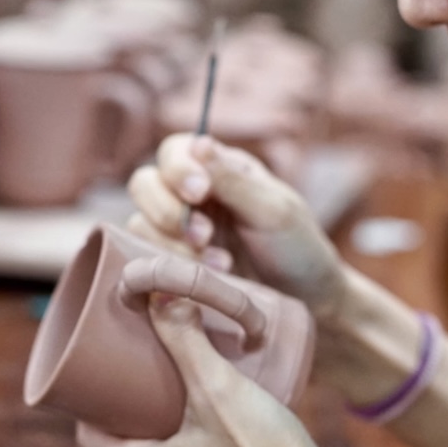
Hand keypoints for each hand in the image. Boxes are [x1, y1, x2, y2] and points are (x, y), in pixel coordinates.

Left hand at [83, 293, 347, 446]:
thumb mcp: (219, 388)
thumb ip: (186, 339)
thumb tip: (158, 294)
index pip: (90, 433)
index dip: (94, 396)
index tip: (108, 363)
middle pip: (126, 444)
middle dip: (135, 404)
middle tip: (152, 364)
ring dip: (167, 425)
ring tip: (189, 386)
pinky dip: (194, 446)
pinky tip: (222, 423)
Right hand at [125, 134, 345, 319]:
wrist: (306, 303)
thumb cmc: (297, 249)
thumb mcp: (273, 210)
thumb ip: (232, 181)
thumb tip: (199, 143)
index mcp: (219, 168)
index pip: (176, 151)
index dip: (178, 168)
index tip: (200, 193)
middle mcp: (192, 195)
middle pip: (145, 184)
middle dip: (168, 211)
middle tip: (205, 236)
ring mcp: (179, 231)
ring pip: (140, 223)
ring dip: (173, 245)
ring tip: (220, 264)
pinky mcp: (173, 265)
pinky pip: (145, 258)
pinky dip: (171, 267)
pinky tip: (209, 276)